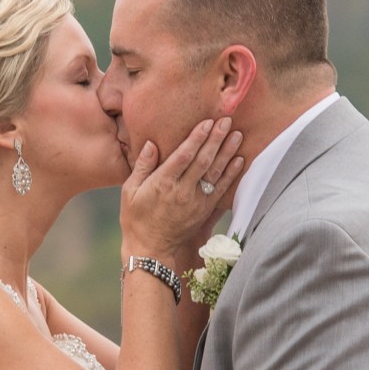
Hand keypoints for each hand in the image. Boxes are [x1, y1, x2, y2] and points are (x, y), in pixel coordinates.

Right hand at [122, 118, 243, 261]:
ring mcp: (195, 202)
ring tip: (237, 135)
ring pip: (215, 173)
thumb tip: (151, 144)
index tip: (207, 122)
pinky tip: (239, 160)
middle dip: (216, 139)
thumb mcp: (129, 191)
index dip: (197, 138)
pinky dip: (231, 174)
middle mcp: (182, 191)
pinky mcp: (204, 211)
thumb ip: (142, 166)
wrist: (150, 249)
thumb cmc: (136, 218)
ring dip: (227, 152)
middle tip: (227, 120)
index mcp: (162, 183)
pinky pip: (221, 190)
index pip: (183, 156)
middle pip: (203, 161)